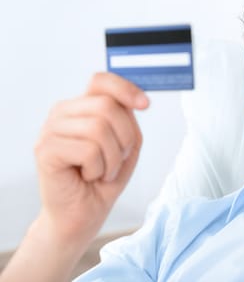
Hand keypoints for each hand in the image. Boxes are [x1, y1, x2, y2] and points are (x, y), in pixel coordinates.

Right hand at [34, 72, 148, 242]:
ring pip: (99, 128)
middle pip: (107, 106)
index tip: (145, 105)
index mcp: (81, 107)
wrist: (84, 214)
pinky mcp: (46, 150)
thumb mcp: (127, 144)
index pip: (102, 81)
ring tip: (103, 170)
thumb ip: (128, 119)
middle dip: (125, 138)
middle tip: (118, 160)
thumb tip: (133, 102)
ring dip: (112, 158)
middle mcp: (63, 113)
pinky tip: (88, 176)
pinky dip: (98, 168)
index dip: (126, 89)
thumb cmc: (104, 178)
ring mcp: (51, 130)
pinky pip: (88, 150)